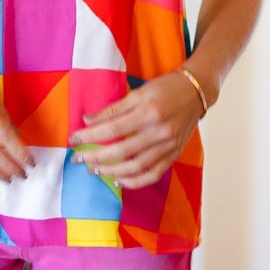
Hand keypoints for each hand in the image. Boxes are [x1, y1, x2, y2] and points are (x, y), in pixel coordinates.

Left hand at [69, 73, 204, 188]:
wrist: (196, 92)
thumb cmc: (166, 88)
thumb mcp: (138, 92)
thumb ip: (113, 109)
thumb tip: (87, 121)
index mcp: (148, 112)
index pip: (112, 129)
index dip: (90, 136)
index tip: (74, 140)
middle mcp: (159, 131)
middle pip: (121, 151)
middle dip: (96, 157)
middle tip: (79, 159)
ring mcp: (168, 146)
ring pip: (136, 167)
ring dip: (112, 172)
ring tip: (95, 170)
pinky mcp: (174, 154)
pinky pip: (153, 174)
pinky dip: (135, 181)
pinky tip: (119, 181)